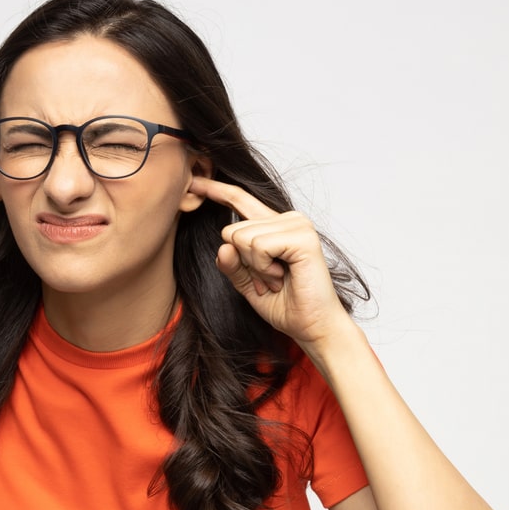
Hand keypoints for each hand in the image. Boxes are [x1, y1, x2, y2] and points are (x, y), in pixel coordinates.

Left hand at [191, 177, 348, 348]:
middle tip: (269, 280)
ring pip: (242, 237)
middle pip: (231, 229)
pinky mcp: (302, 237)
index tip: (195, 183)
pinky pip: (258, 246)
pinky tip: (282, 277)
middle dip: (243, 263)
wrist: (313, 327)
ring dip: (255, 268)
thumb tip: (223, 246)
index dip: (216, 191)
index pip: (240, 201)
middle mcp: (287, 219)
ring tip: (277, 280)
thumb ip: (232, 265)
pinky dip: (263, 268)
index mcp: (274, 227)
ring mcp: (297, 225)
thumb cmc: (286, 306)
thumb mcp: (247, 285)